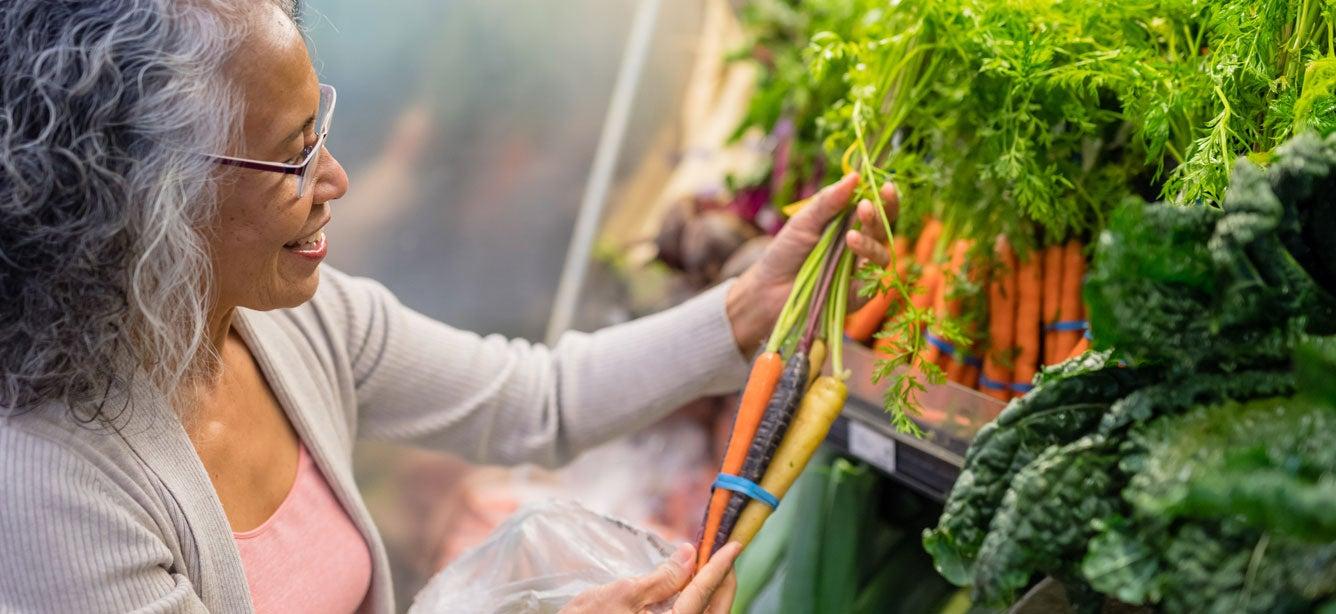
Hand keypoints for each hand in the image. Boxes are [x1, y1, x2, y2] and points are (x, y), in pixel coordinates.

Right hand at [562, 542, 741, 613]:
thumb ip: (664, 577)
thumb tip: (690, 554)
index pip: (704, 591)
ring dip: (710, 590)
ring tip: (708, 565)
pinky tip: (689, 586)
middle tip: (724, 551)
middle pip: (715, 608)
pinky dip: (696, 601)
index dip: (721, 564)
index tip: (734, 544)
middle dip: (722, 579)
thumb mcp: (624, 593)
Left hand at [725, 173, 899, 354]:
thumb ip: (828, 201)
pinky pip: (875, 277)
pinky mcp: (861, 293)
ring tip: (850, 235)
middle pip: (884, 229)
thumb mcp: (804, 221)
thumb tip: (855, 176)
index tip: (887, 186)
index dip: (885, 199)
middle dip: (880, 216)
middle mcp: (861, 246)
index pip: (876, 210)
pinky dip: (866, 261)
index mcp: (850, 225)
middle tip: (866, 207)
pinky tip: (852, 248)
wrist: (768, 288)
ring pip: (882, 252)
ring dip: (870, 240)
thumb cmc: (786, 252)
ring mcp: (861, 270)